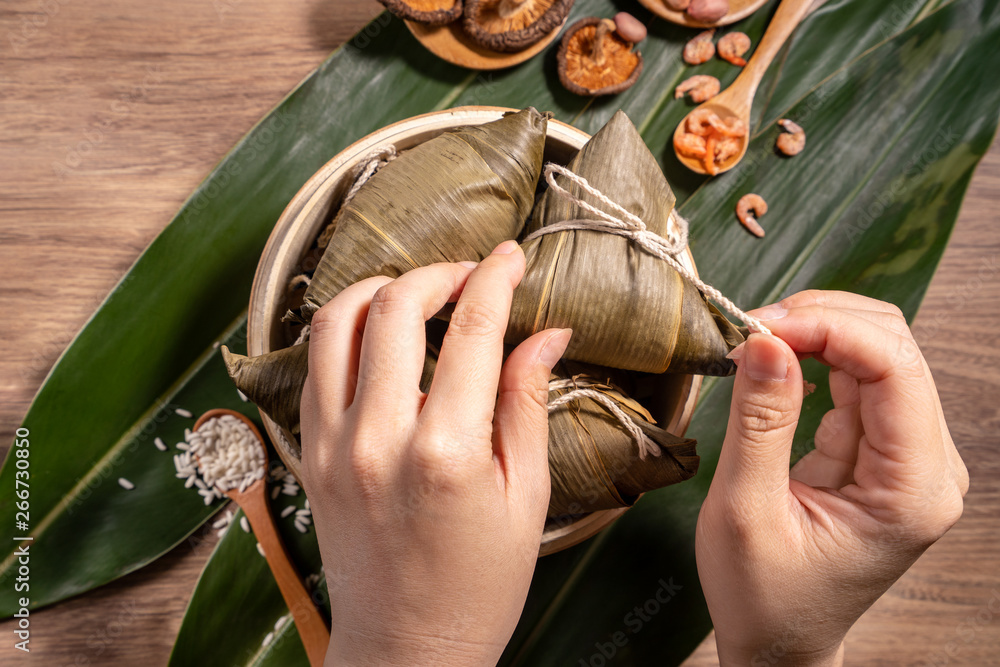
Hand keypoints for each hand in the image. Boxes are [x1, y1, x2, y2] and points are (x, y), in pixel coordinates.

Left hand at [299, 241, 571, 665]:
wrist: (405, 649)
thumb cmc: (479, 585)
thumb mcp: (526, 497)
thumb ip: (527, 404)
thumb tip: (546, 333)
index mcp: (446, 452)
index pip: (471, 330)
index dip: (496, 278)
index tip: (512, 256)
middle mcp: (379, 438)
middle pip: (396, 308)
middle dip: (439, 271)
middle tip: (471, 274)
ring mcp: (333, 445)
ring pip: (338, 322)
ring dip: (381, 289)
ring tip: (419, 293)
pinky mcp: (310, 454)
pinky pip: (314, 364)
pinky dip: (344, 330)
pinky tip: (378, 333)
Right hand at [695, 290, 968, 666]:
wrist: (778, 639)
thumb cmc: (762, 595)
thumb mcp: (745, 511)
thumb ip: (759, 422)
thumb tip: (762, 340)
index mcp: (910, 492)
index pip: (895, 370)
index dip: (829, 329)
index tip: (760, 325)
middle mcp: (926, 468)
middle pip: (894, 349)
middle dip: (821, 322)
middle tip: (749, 330)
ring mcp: (907, 455)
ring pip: (876, 352)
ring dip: (814, 332)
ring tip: (752, 344)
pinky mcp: (880, 448)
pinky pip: (856, 377)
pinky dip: (812, 356)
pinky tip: (771, 363)